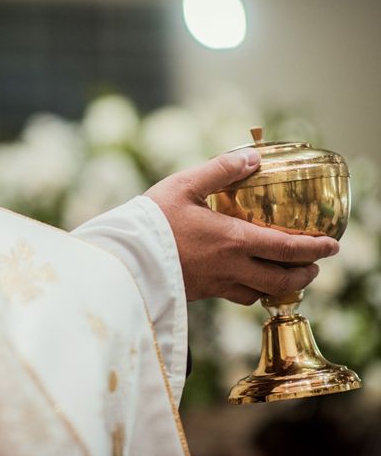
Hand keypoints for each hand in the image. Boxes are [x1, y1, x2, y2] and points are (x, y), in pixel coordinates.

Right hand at [144, 149, 339, 303]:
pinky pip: (237, 297)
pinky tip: (247, 280)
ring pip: (261, 293)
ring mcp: (216, 284)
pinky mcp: (201, 293)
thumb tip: (253, 158)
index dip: (315, 249)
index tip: (331, 245)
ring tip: (285, 273)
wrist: (124, 257)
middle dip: (306, 273)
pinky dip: (252, 292)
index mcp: (232, 239)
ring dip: (281, 285)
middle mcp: (230, 267)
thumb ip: (221, 170)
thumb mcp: (184, 184)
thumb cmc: (152, 219)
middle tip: (315, 264)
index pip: (286, 248)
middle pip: (282, 279)